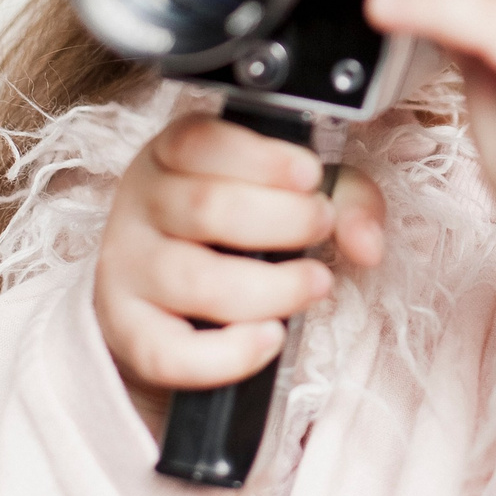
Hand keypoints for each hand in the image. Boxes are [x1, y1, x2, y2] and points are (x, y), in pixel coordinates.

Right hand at [93, 114, 386, 406]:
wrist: (171, 303)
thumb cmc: (237, 234)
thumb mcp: (292, 195)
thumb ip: (344, 201)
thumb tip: (368, 244)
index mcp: (172, 157)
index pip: (199, 142)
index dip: (260, 158)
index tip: (309, 176)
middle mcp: (142, 207)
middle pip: (205, 208)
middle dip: (282, 220)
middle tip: (321, 227)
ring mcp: (128, 271)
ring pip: (196, 281)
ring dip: (271, 288)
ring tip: (316, 284)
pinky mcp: (131, 334)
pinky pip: (170, 353)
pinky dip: (228, 353)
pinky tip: (270, 337)